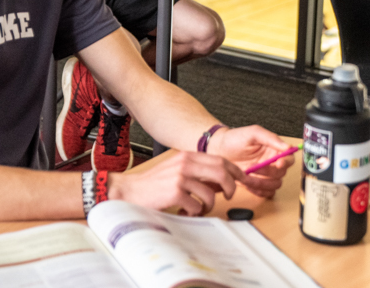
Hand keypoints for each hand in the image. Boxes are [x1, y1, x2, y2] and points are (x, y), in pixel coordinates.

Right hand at [109, 150, 244, 215]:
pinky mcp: (175, 193)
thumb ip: (196, 172)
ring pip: (210, 194)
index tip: (241, 179)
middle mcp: (185, 164)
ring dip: (209, 205)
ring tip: (198, 209)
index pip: (220, 160)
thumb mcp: (176, 170)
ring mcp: (180, 178)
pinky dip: (194, 213)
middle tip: (229, 196)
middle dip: (230, 187)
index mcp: (187, 156)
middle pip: (221, 172)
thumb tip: (219, 183)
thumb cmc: (152, 184)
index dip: (234, 171)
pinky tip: (183, 212)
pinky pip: (196, 206)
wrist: (128, 190)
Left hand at [208, 126, 294, 198]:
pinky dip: (258, 191)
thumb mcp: (253, 133)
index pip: (289, 158)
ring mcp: (265, 175)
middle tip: (254, 168)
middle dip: (268, 173)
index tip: (277, 163)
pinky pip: (266, 193)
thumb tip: (287, 147)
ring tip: (247, 176)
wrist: (218, 150)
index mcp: (274, 149)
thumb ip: (271, 138)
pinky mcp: (257, 184)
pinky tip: (247, 183)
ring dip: (262, 183)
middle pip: (282, 174)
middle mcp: (272, 163)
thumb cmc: (235, 139)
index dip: (285, 162)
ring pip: (275, 185)